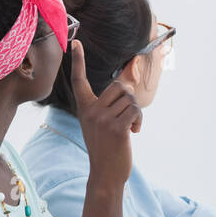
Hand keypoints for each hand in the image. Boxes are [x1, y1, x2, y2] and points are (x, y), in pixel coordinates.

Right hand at [70, 39, 140, 186]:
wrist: (105, 174)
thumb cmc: (107, 147)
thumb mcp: (102, 123)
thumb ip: (110, 104)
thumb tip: (128, 79)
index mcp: (84, 107)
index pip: (79, 80)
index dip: (78, 61)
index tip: (76, 42)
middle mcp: (90, 111)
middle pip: (119, 87)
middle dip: (130, 99)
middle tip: (129, 115)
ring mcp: (102, 119)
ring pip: (130, 99)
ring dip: (137, 112)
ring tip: (130, 126)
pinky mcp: (116, 127)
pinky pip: (136, 111)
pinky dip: (139, 120)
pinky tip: (134, 132)